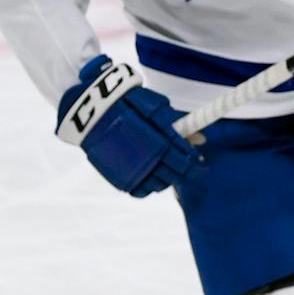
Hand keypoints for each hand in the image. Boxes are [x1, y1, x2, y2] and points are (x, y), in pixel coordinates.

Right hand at [55, 56, 197, 197]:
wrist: (90, 110)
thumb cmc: (126, 103)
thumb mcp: (154, 108)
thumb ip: (177, 125)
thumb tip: (202, 140)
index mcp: (159, 142)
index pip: (185, 160)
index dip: (193, 161)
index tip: (197, 159)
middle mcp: (148, 160)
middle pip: (175, 174)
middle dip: (183, 171)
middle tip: (185, 166)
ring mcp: (133, 171)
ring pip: (159, 185)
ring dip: (167, 179)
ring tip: (167, 170)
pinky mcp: (119, 177)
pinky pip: (141, 191)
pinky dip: (149, 187)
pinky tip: (150, 177)